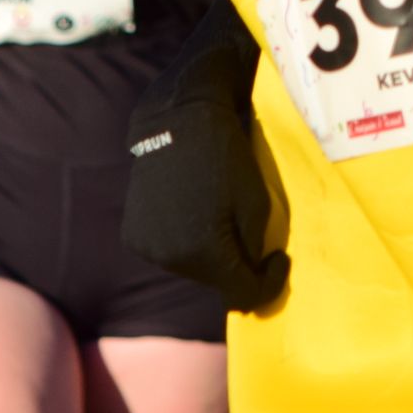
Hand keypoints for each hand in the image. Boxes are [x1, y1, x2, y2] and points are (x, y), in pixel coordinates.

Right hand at [123, 13, 286, 310]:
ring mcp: (147, 247)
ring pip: (191, 268)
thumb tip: (249, 269)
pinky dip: (185, 243)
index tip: (279, 258)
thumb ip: (253, 249)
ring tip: (218, 221)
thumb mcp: (257, 205)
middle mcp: (169, 260)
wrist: (178, 119)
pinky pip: (168, 252)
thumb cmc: (226, 157)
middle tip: (250, 236)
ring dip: (209, 255)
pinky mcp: (133, 233)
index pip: (243, 294)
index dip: (268, 283)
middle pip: (215, 282)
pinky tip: (192, 215)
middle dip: (237, 266)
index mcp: (203, 254)